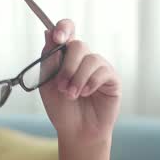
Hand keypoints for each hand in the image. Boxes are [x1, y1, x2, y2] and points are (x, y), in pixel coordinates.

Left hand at [38, 20, 120, 145]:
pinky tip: (86, 94)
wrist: (75, 131)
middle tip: (61, 87)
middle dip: (67, 67)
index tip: (57, 38)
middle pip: (78, 45)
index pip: (68, 30)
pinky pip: (102, 71)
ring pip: (90, 59)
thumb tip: (48, 32)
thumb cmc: (61, 108)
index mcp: (66, 55)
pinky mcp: (112, 79)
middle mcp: (84, 58)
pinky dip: (90, 83)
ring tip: (72, 95)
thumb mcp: (47, 83)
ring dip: (78, 79)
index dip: (63, 28)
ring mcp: (99, 67)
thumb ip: (48, 59)